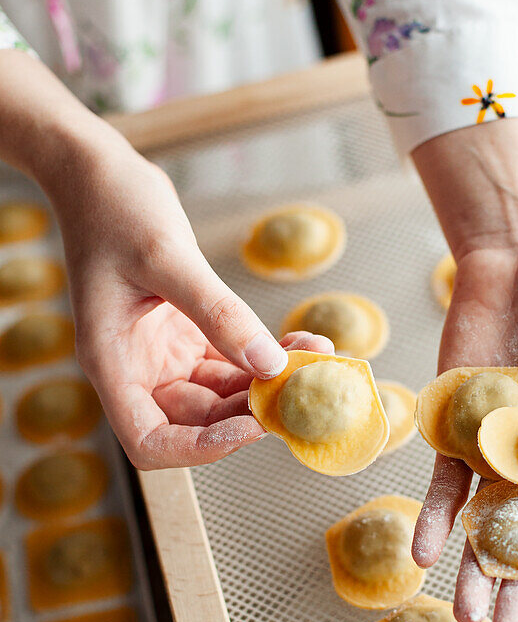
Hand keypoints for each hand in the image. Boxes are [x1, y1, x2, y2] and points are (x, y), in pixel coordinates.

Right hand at [50, 138, 331, 467]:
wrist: (98, 173)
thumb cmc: (113, 207)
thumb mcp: (169, 258)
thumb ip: (219, 314)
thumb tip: (268, 363)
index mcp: (112, 363)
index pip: (150, 440)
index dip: (199, 448)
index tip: (250, 428)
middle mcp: (136, 369)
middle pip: (197, 421)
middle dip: (251, 411)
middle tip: (302, 389)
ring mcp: (162, 355)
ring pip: (221, 395)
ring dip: (267, 384)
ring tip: (314, 358)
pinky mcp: (185, 336)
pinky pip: (231, 362)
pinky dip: (264, 357)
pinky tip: (300, 343)